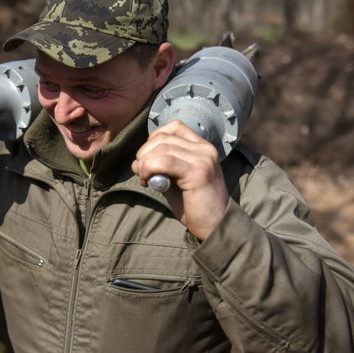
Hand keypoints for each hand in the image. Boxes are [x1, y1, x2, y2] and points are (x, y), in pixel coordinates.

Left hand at [131, 120, 228, 239]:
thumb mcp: (175, 180)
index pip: (174, 127)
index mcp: (202, 147)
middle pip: (162, 137)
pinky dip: (149, 169)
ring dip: (145, 163)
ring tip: (145, 180)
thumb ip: (160, 166)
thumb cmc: (195, 205)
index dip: (153, 140)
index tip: (148, 159)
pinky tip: (149, 182)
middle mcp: (204, 149)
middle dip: (144, 154)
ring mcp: (202, 159)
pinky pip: (164, 162)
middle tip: (142, 174)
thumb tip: (137, 161)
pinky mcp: (198, 172)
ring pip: (160, 148)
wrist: (216, 226)